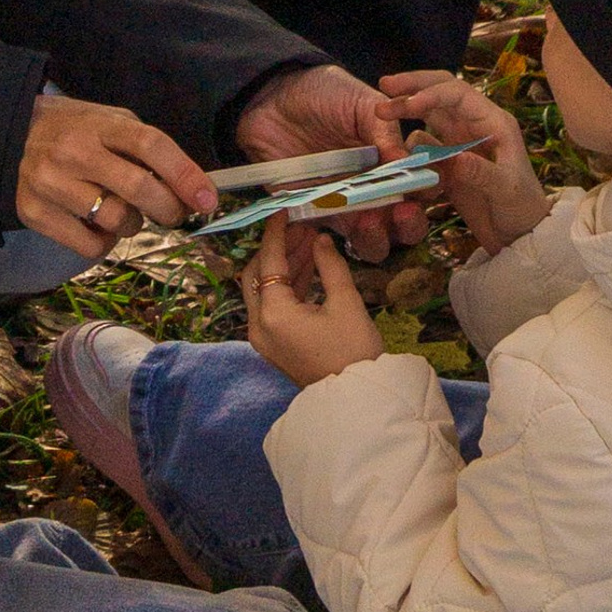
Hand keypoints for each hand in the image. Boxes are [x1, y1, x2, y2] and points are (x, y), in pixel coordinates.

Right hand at [16, 92, 217, 260]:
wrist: (14, 135)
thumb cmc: (78, 130)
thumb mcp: (113, 123)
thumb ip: (147, 149)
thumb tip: (191, 188)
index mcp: (101, 125)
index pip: (150, 145)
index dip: (184, 174)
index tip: (208, 199)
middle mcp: (74, 152)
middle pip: (137, 188)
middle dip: (169, 208)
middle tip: (176, 213)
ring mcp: (51, 183)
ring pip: (116, 220)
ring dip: (133, 224)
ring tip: (123, 210)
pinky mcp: (33, 212)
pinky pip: (89, 245)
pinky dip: (105, 243)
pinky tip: (99, 226)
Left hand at [236, 63, 425, 260]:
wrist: (271, 96)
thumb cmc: (324, 93)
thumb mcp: (363, 103)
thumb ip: (386, 131)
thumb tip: (409, 163)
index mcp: (391, 162)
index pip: (420, 187)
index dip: (429, 192)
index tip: (428, 187)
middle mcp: (373, 190)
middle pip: (402, 225)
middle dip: (409, 225)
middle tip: (402, 211)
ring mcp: (343, 206)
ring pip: (371, 242)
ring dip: (376, 237)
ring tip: (368, 219)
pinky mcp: (312, 214)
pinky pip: (327, 238)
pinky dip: (333, 238)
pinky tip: (333, 216)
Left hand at [243, 223, 385, 386]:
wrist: (355, 399)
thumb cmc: (354, 351)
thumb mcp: (346, 302)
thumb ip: (329, 265)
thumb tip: (319, 239)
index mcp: (273, 313)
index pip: (269, 261)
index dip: (276, 233)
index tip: (284, 211)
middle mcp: (259, 325)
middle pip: (256, 274)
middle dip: (278, 248)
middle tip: (303, 227)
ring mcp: (264, 338)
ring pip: (264, 289)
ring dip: (283, 265)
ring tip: (309, 241)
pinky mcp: (274, 345)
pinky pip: (272, 306)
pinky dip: (286, 285)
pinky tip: (308, 267)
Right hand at [381, 73, 550, 255]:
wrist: (520, 237)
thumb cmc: (523, 208)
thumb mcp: (507, 189)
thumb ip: (481, 172)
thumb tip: (453, 156)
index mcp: (492, 122)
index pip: (458, 94)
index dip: (431, 93)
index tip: (406, 104)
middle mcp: (474, 126)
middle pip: (439, 94)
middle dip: (412, 87)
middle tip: (382, 86)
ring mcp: (459, 144)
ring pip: (427, 118)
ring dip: (406, 117)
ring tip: (381, 118)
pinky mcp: (447, 164)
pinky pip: (422, 149)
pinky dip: (410, 151)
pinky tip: (401, 161)